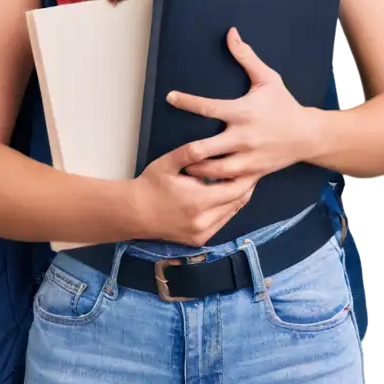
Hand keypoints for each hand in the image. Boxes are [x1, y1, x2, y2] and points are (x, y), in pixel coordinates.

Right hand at [128, 139, 258, 246]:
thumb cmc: (150, 185)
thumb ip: (189, 152)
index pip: (236, 190)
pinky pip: (220, 223)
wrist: (133, 212)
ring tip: (237, 181)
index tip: (249, 165)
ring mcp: (202, 234)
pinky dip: (225, 210)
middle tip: (248, 171)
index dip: (246, 177)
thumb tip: (208, 142)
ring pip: (231, 214)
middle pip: (237, 203)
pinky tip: (222, 197)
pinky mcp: (198, 240)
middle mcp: (204, 221)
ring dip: (236, 198)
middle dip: (244, 186)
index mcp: (199, 201)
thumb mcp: (167, 163)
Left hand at [166, 27, 316, 184]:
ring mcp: (248, 159)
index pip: (208, 107)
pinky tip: (202, 188)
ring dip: (196, 172)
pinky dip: (215, 187)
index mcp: (242, 113)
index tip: (170, 97)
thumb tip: (231, 33)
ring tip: (181, 170)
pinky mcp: (253, 174)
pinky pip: (230, 185)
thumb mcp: (268, 78)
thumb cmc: (284, 105)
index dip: (186, 101)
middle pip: (205, 149)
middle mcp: (243, 137)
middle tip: (170, 152)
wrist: (308, 135)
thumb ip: (246, 57)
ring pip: (214, 172)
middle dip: (186, 152)